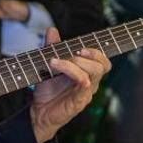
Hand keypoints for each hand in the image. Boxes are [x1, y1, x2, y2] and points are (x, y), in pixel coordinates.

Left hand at [30, 28, 110, 142]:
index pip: (103, 61)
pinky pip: (84, 86)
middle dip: (91, 54)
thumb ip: (52, 47)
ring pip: (94, 73)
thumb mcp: (48, 64)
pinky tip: (60, 70)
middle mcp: (90, 82)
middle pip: (104, 65)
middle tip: (73, 52)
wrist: (38, 112)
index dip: (97, 51)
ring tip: (55, 62)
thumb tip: (52, 30)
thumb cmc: (48, 89)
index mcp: (87, 73)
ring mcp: (86, 93)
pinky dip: (75, 74)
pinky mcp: (79, 102)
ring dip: (75, 63)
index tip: (80, 46)